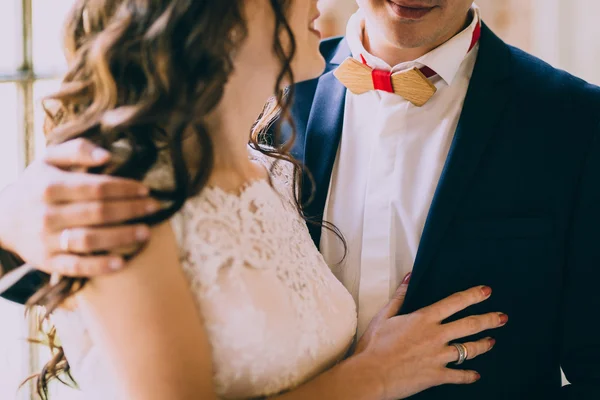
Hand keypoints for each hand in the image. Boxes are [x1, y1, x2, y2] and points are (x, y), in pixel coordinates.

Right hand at [0, 139, 159, 275]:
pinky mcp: (47, 262)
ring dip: (121, 237)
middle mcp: (47, 213)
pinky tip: (122, 263)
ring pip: (90, 240)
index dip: (124, 188)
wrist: (2, 218)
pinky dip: (99, 266)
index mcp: (50, 186)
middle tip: (154, 208)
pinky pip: (76, 267)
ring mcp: (47, 240)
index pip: (96, 187)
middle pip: (98, 213)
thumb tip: (107, 155)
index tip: (145, 189)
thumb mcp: (49, 159)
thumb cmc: (37, 184)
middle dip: (130, 210)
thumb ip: (77, 149)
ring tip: (146, 232)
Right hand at [354, 276, 506, 399]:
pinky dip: (469, 375)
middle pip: (469, 325)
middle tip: (502, 317)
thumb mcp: (384, 316)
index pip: (455, 302)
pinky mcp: (437, 376)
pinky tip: (476, 375)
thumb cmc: (374, 346)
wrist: (371, 374)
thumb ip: (400, 297)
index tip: (487, 291)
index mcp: (424, 319)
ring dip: (483, 345)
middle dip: (489, 320)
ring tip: (492, 342)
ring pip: (469, 349)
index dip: (473, 296)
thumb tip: (409, 277)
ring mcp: (438, 356)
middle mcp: (436, 335)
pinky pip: (459, 375)